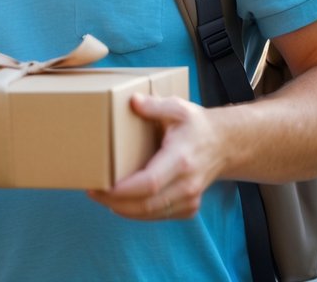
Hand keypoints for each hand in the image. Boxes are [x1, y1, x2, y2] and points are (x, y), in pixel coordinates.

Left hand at [87, 93, 224, 219]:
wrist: (225, 144)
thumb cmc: (196, 125)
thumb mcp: (178, 107)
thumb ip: (155, 105)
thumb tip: (132, 101)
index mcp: (181, 159)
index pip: (150, 183)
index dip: (123, 190)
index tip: (100, 187)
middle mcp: (187, 183)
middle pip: (147, 204)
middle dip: (114, 202)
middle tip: (91, 191)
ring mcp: (190, 198)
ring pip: (151, 214)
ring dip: (123, 209)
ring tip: (100, 196)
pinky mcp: (189, 207)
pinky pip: (159, 215)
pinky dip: (137, 212)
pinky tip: (121, 202)